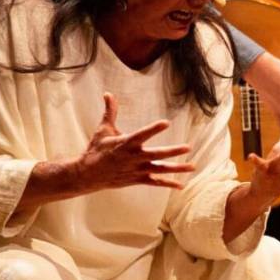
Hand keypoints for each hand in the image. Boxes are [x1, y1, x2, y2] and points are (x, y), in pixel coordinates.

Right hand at [77, 92, 195, 189]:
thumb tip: (108, 93)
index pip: (142, 135)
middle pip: (157, 154)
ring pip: (160, 169)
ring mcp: (137, 170)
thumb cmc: (96, 149)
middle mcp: (134, 157)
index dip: (154, 129)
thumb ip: (110, 111)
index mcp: (126, 143)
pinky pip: (155, 182)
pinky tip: (181, 185)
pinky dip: (168, 184)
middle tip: (187, 147)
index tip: (166, 123)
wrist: (88, 175)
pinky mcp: (138, 179)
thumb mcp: (103, 129)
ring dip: (177, 169)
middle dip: (173, 151)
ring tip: (192, 166)